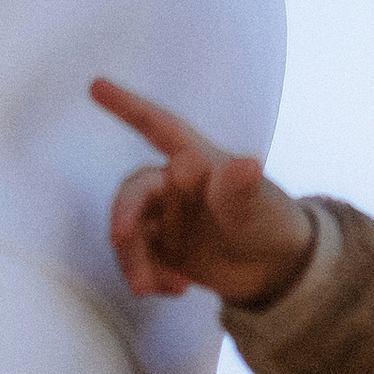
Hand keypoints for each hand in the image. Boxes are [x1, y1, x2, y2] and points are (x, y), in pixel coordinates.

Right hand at [91, 75, 315, 307]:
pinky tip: (176, 290)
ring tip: (150, 288)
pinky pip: (140, 261)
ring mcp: (166, 219)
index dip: (127, 105)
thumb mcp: (258, 206)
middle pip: (134, 193)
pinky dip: (150, 277)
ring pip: (130, 232)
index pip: (158, 125)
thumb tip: (246, 165)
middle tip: (119, 240)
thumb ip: (242, 189)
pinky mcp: (163, 250)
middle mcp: (174, 186)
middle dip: (123, 217)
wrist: (278, 271)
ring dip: (134, 260)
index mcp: (195, 161)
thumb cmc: (272, 221)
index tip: (95, 84)